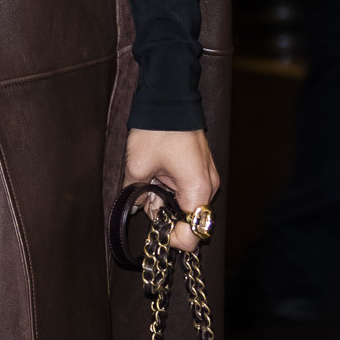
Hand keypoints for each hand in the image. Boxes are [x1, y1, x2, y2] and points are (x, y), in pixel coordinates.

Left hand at [123, 129, 218, 254]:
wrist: (169, 100)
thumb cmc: (157, 130)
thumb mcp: (137, 166)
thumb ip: (134, 194)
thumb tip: (132, 208)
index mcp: (197, 190)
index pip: (192, 236)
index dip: (172, 239)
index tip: (155, 233)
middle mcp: (208, 187)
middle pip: (189, 221)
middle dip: (164, 216)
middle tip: (146, 198)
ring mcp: (207, 178)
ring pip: (186, 206)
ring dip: (166, 202)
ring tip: (150, 180)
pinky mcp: (202, 171)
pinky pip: (187, 191)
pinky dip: (171, 190)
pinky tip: (158, 176)